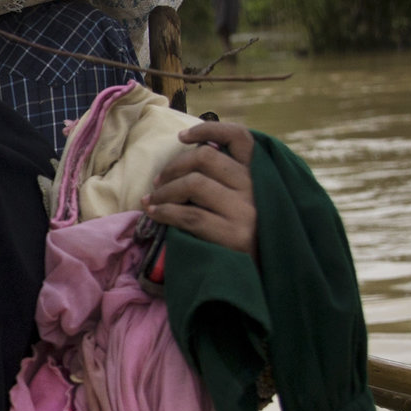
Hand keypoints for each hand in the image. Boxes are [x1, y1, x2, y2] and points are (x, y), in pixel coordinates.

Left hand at [142, 121, 258, 257]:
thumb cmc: (242, 238)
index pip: (240, 138)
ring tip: (152, 200)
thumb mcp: (243, 201)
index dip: (209, 128)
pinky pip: (190, 215)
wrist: (256, 282)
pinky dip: (164, 212)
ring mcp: (248, 212)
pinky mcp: (236, 236)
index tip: (182, 137)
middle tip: (157, 181)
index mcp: (259, 176)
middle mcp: (256, 189)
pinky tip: (153, 214)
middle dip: (174, 166)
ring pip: (194, 183)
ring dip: (164, 191)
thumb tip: (191, 153)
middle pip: (207, 157)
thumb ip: (227, 179)